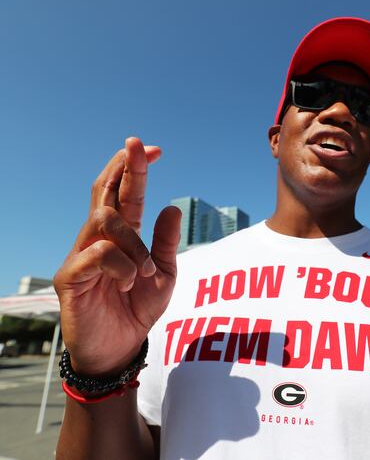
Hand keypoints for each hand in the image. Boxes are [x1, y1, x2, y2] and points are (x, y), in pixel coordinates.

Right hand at [54, 137, 180, 376]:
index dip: (135, 169)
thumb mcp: (163, 276)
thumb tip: (172, 207)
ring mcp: (81, 256)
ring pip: (105, 221)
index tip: (154, 149)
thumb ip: (165, 244)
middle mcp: (98, 240)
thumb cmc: (137, 310)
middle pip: (105, 192)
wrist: (120, 350)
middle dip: (123, 167)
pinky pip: (98, 253)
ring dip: (134, 242)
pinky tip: (129, 283)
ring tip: (146, 272)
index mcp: (121, 238)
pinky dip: (122, 265)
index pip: (124, 194)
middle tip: (139, 147)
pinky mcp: (70, 276)